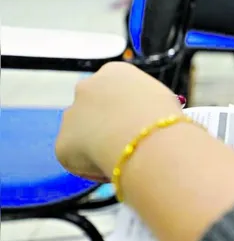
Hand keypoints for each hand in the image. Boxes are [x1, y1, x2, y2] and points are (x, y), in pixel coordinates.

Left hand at [56, 62, 183, 181]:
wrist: (146, 139)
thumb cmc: (164, 118)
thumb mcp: (162, 99)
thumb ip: (144, 105)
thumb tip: (144, 121)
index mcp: (114, 72)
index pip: (115, 90)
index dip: (127, 109)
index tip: (139, 125)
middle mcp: (87, 88)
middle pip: (93, 108)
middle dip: (105, 124)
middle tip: (126, 143)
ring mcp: (70, 115)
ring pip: (82, 133)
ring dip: (96, 144)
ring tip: (122, 158)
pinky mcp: (62, 144)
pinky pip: (77, 159)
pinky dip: (91, 166)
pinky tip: (113, 167)